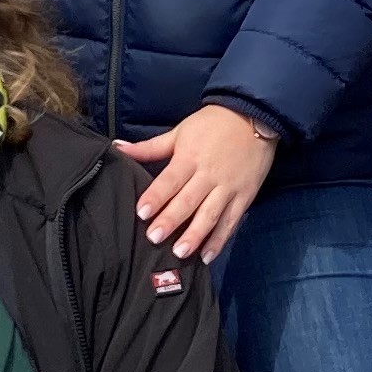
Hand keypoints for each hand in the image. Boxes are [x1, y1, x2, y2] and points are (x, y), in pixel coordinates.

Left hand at [114, 105, 277, 261]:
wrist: (254, 115)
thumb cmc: (212, 124)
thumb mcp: (179, 132)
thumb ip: (150, 147)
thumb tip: (118, 148)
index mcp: (190, 157)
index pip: (170, 180)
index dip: (156, 197)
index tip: (142, 213)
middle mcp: (209, 174)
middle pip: (188, 200)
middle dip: (171, 220)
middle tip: (154, 238)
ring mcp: (228, 187)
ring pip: (210, 214)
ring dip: (195, 235)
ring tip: (180, 252)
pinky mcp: (245, 196)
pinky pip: (231, 221)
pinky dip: (220, 239)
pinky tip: (207, 255)